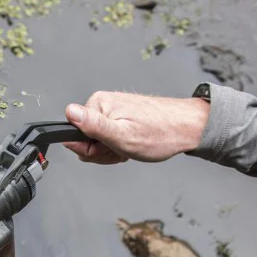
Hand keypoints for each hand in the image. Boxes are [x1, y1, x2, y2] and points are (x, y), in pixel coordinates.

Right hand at [63, 91, 209, 163]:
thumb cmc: (160, 133)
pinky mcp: (122, 116)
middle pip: (86, 139)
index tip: (110, 150)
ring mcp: (113, 110)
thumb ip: (93, 126)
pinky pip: (111, 137)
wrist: (188, 127)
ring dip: (114, 150)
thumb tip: (69, 112)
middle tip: (124, 150)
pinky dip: (121, 145)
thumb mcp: (122, 135)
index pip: (75, 136)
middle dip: (104, 152)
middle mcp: (103, 104)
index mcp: (98, 105)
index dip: (92, 150)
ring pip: (99, 141)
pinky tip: (134, 144)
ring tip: (132, 147)